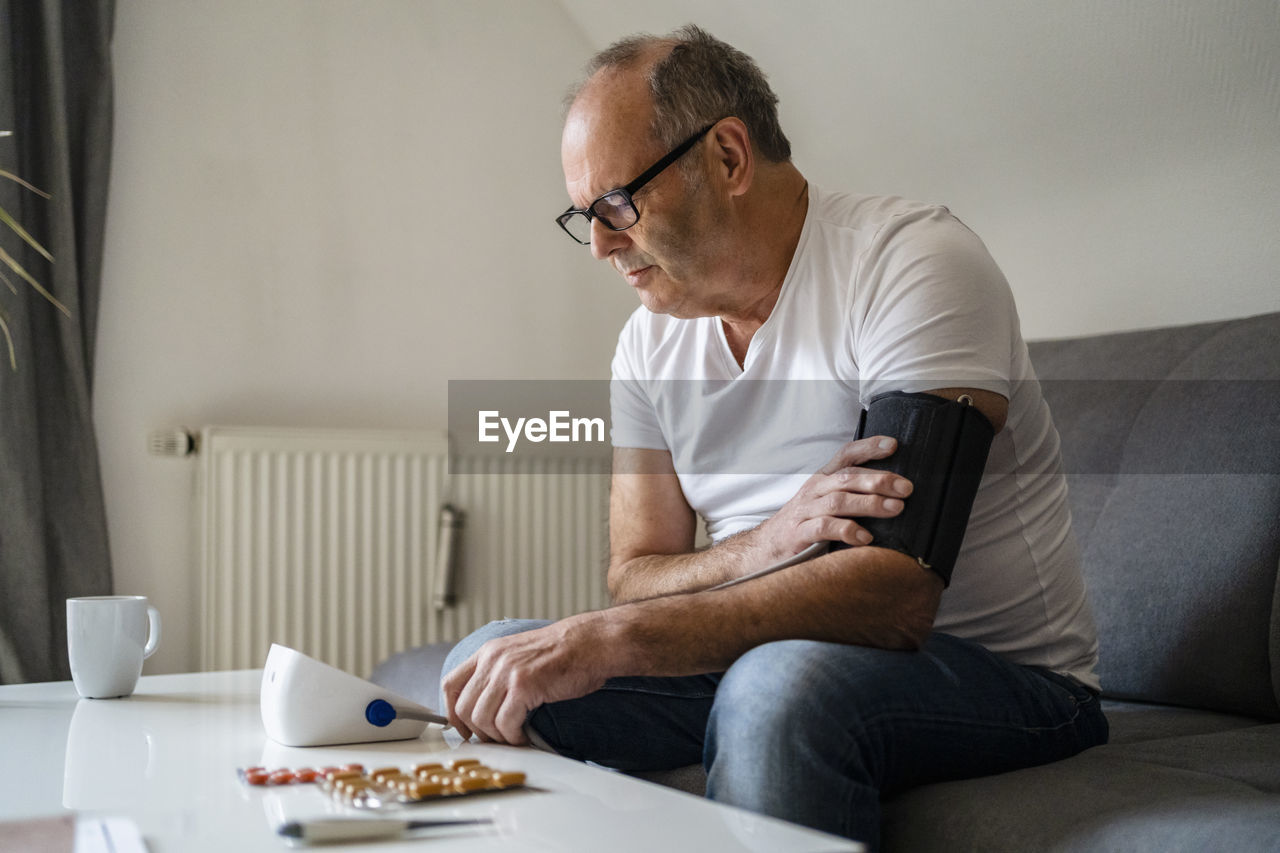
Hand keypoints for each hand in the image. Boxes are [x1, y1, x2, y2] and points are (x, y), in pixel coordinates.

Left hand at [441, 616, 608, 744]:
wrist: (592, 643)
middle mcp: (493, 659)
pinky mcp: (524, 685)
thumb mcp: (520, 654)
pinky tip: (524, 736)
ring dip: (496, 736)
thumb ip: (499, 673)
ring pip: (481, 719)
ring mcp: (507, 671)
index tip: (464, 729)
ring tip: (513, 737)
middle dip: (476, 731)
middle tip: (495, 738)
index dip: (452, 713)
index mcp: (489, 651)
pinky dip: (513, 736)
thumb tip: (485, 706)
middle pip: (463, 707)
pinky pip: (505, 723)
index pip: (451, 684)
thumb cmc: (564, 653)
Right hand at [755, 435, 910, 562]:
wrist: (764, 549)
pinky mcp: (798, 534)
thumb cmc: (803, 526)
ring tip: (895, 509)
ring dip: (869, 504)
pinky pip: (824, 528)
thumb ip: (851, 495)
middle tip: (906, 488)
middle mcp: (813, 490)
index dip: (868, 447)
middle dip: (879, 481)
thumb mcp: (824, 504)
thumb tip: (894, 493)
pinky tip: (865, 538)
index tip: (893, 445)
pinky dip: (847, 530)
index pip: (845, 455)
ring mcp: (804, 511)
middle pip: (847, 478)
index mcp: (822, 480)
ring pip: (839, 501)